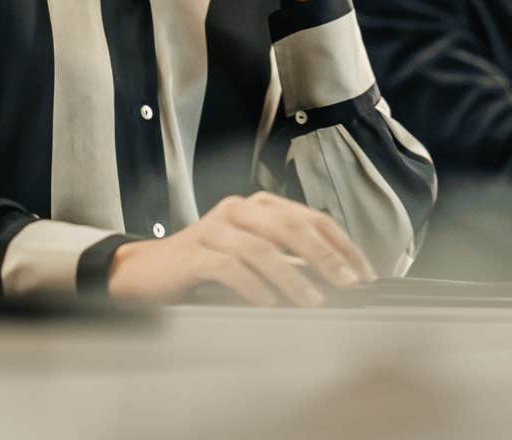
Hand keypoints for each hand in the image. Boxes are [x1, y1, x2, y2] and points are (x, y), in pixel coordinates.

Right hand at [106, 192, 375, 306]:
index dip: (342, 245)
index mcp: (260, 206)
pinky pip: (229, 267)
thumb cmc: (207, 268)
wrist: (147, 272)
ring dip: (293, 278)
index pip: (312, 218)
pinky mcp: (194, 252)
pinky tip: (269, 305)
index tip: (365, 274)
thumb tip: (338, 280)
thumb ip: (289, 261)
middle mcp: (239, 209)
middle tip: (348, 284)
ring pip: (262, 248)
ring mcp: (214, 228)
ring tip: (314, 302)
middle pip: (291, 227)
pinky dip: (253, 286)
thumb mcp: (253, 259)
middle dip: (325, 256)